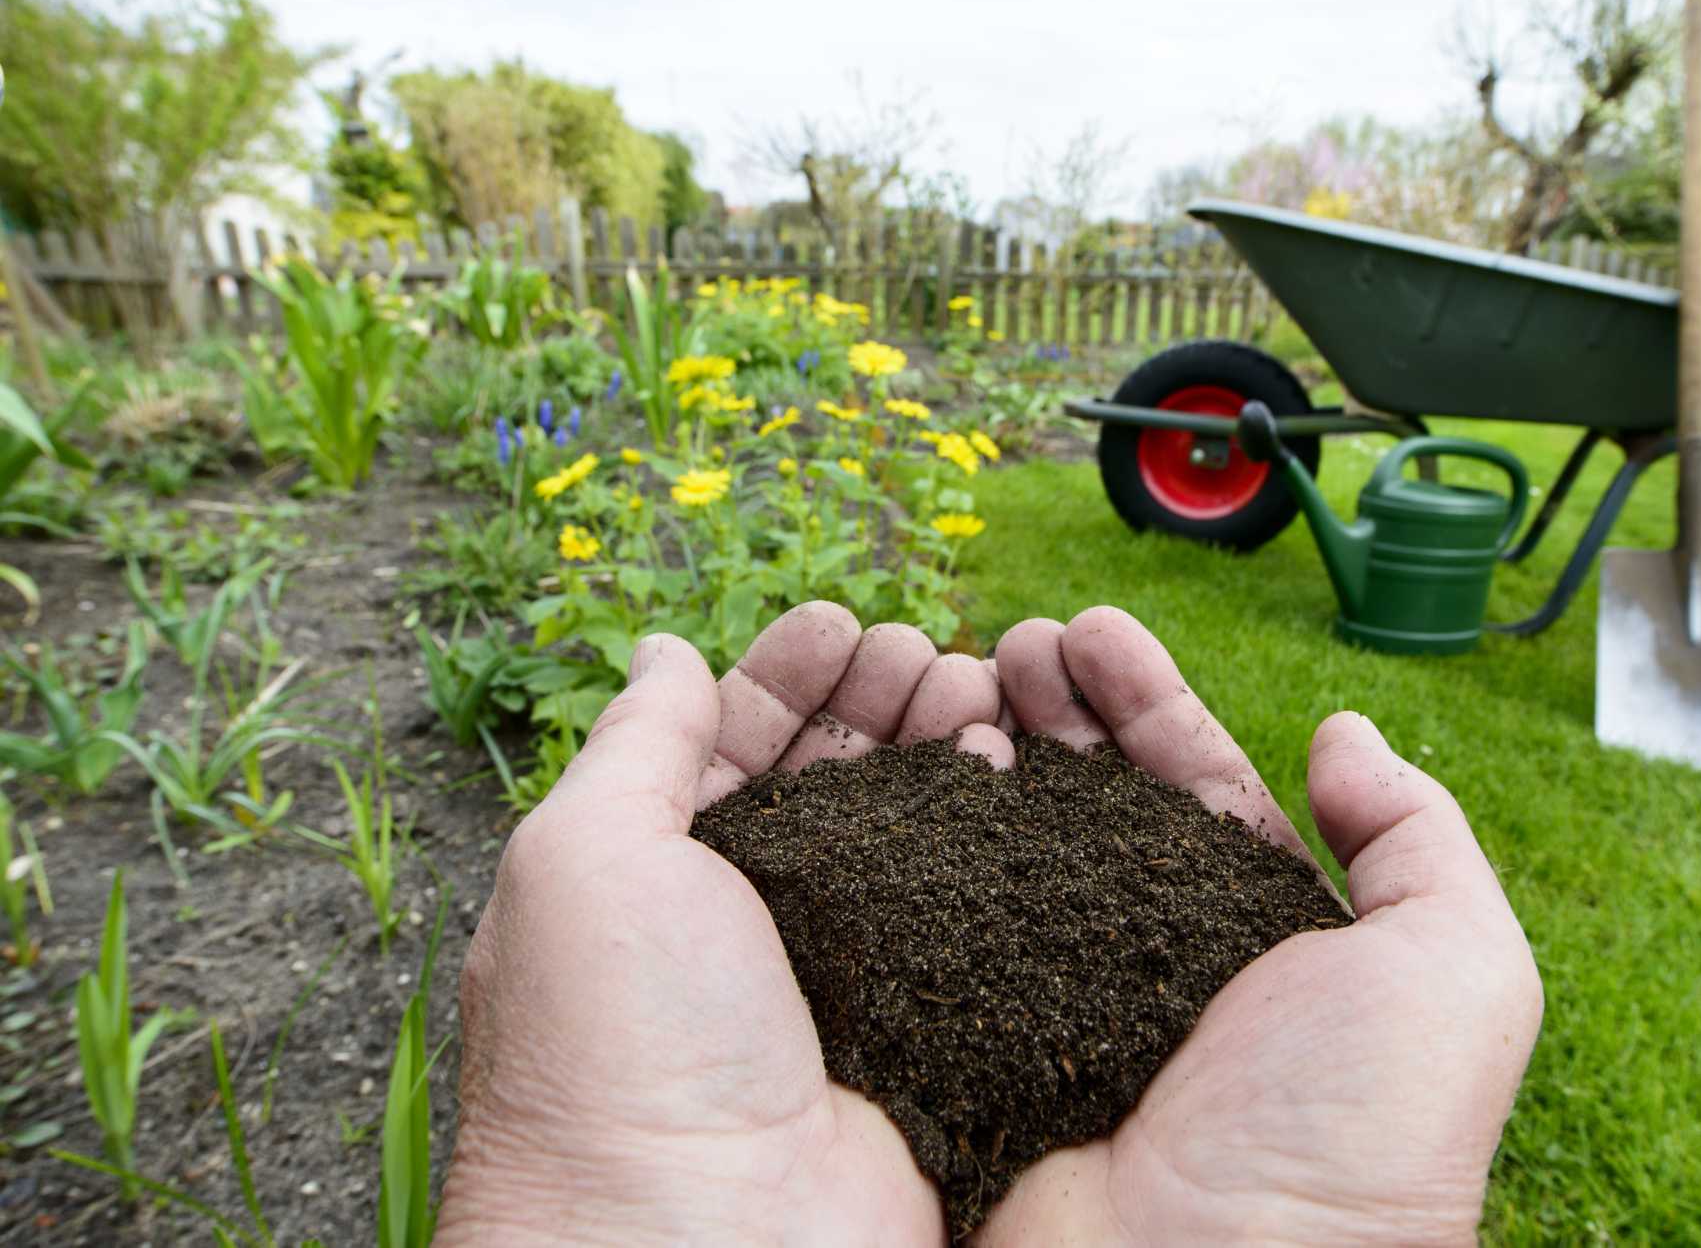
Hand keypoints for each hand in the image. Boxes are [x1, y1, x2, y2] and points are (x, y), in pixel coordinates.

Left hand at [438, 602, 1011, 1244]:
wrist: (701, 1244)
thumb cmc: (618, 1047)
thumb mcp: (585, 857)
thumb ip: (637, 741)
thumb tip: (660, 647)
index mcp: (652, 880)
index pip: (727, 744)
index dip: (784, 672)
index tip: (843, 619)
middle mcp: (747, 927)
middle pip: (829, 777)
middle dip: (877, 699)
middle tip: (927, 651)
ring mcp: (841, 980)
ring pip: (908, 833)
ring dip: (941, 748)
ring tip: (980, 692)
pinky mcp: (921, 1029)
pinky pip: (968, 910)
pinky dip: (993, 836)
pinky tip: (1010, 777)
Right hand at [976, 607, 1542, 1244]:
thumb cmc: (1358, 1141)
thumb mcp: (1454, 971)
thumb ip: (1419, 839)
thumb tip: (1343, 734)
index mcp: (1259, 938)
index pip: (1194, 786)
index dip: (1146, 702)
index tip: (1091, 628)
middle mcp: (1153, 961)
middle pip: (1091, 799)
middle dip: (1055, 707)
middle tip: (1013, 639)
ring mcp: (1056, 1003)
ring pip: (1009, 846)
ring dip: (984, 748)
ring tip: (961, 671)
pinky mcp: (975, 1049)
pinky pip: (939, 926)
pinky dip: (924, 844)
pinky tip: (918, 769)